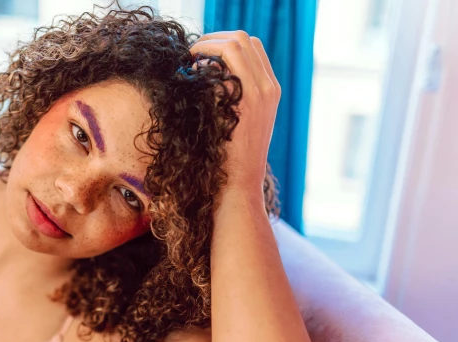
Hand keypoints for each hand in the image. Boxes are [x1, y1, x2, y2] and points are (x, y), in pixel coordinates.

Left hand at [190, 31, 280, 195]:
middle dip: (213, 39)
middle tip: (191, 53)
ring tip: (188, 61)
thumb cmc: (232, 159)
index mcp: (270, 90)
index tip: (202, 53)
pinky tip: (189, 77)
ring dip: (207, 46)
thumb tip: (210, 75)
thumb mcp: (242, 123)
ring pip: (234, 45)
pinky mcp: (243, 102)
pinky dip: (203, 65)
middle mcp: (268, 88)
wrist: (240, 184)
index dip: (224, 42)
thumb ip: (236, 97)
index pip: (252, 47)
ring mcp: (258, 93)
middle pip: (243, 39)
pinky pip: (222, 66)